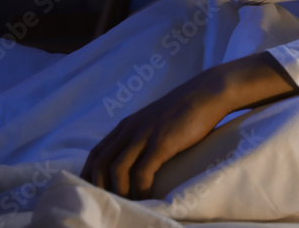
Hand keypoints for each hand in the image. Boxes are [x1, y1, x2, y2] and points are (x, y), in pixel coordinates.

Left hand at [80, 53, 298, 198]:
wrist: (208, 92)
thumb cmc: (187, 108)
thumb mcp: (156, 119)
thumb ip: (144, 134)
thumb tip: (140, 157)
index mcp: (127, 125)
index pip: (96, 153)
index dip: (89, 176)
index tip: (94, 193)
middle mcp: (130, 129)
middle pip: (100, 163)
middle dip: (99, 187)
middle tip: (106, 204)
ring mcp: (145, 135)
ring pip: (117, 169)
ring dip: (119, 192)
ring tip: (127, 205)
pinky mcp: (162, 142)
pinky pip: (142, 172)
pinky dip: (140, 189)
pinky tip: (147, 197)